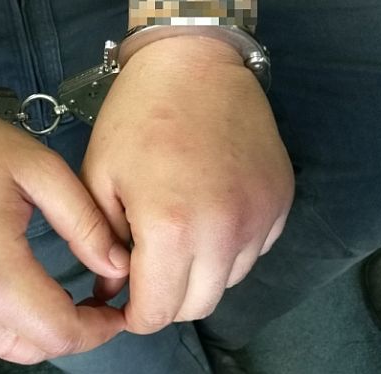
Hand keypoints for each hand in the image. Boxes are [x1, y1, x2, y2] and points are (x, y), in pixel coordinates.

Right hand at [0, 92, 130, 363]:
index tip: (113, 315)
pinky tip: (4, 290)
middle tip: (86, 302)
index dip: (97, 330)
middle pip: (30, 349)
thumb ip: (86, 225)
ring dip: (29, 329)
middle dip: (67, 331)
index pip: (58, 333)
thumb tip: (117, 267)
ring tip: (45, 292)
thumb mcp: (39, 170)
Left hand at [81, 36, 294, 333]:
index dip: (136, 315)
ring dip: (198, 274)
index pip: (158, 311)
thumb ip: (102, 243)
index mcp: (172, 227)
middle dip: (166, 301)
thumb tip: (111, 289)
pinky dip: (228, 249)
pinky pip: (252, 251)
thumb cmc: (135, 117)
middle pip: (197, 306)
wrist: (194, 64)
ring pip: (227, 281)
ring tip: (176, 237)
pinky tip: (207, 215)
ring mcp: (260, 217)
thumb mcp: (100, 178)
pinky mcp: (280, 201)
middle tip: (146, 273)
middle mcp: (225, 232)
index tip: (124, 304)